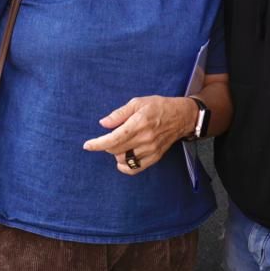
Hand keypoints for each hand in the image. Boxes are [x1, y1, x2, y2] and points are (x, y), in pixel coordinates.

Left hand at [83, 96, 197, 173]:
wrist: (182, 116)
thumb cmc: (158, 106)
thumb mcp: (137, 102)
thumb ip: (119, 114)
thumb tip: (103, 123)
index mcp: (138, 123)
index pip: (113, 139)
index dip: (97, 144)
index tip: (87, 145)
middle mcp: (145, 139)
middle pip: (116, 150)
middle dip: (106, 145)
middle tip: (109, 137)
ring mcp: (151, 150)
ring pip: (124, 160)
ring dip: (116, 153)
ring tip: (120, 144)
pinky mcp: (155, 157)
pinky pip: (136, 168)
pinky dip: (125, 166)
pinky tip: (123, 159)